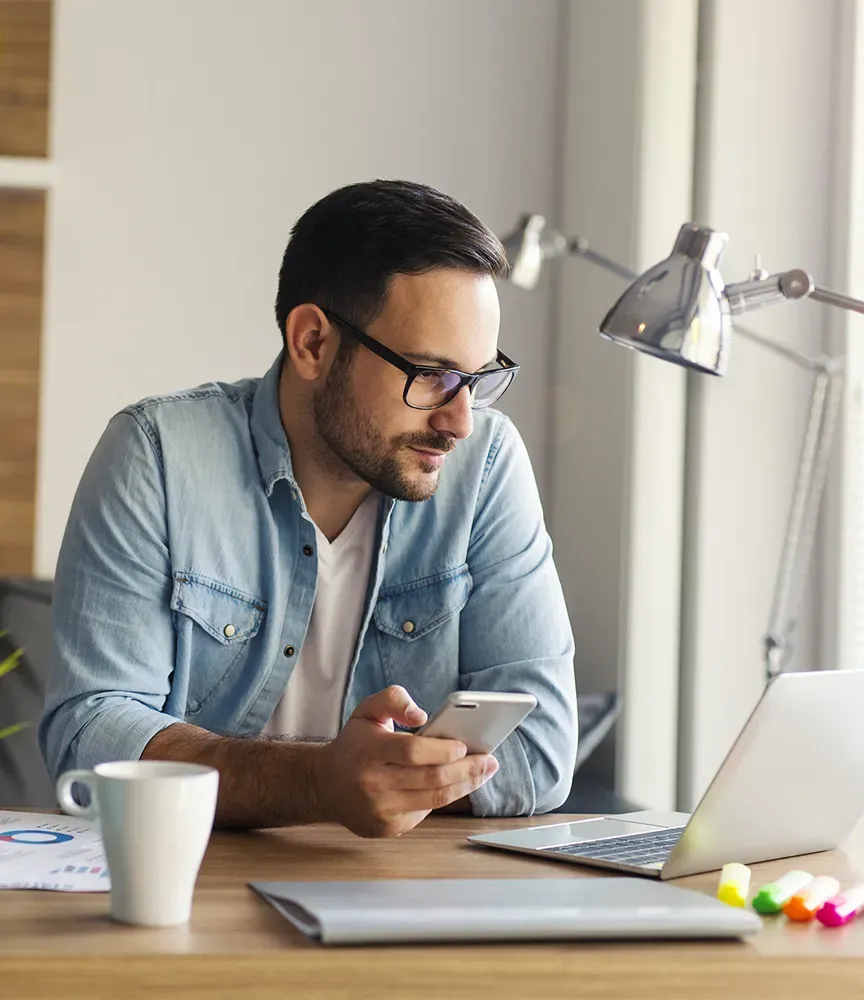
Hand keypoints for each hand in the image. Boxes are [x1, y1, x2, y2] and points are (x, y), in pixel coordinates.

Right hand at [313, 685, 498, 837]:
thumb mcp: (366, 711)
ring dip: (465, 785)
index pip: (411, 751)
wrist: (325, 785)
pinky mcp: (387, 827)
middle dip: (466, 769)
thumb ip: (393, 699)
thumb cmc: (354, 745)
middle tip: (489, 760)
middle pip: (430, 778)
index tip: (464, 745)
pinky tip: (460, 784)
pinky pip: (425, 812)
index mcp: (368, 750)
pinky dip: (446, 797)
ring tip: (484, 772)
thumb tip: (421, 714)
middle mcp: (372, 783)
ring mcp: (380, 809)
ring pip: (434, 799)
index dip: (442, 749)